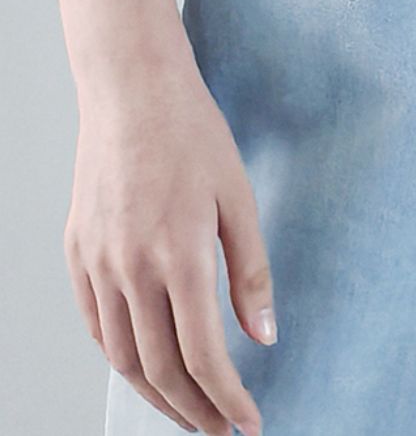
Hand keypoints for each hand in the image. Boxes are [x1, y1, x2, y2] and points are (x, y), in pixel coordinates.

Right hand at [64, 59, 274, 434]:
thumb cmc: (192, 133)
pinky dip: (121, 357)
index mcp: (179, 254)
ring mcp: (96, 262)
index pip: (203, 356)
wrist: (131, 88)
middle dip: (195, 411)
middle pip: (160, 369)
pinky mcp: (76, 252)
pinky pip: (96, 325)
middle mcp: (131, 267)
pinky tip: (146, 365)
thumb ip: (251, 271)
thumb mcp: (239, 196)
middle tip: (223, 430)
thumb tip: (265, 337)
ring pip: (123, 357)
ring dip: (157, 395)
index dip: (228, 399)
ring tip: (188, 410)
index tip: (249, 423)